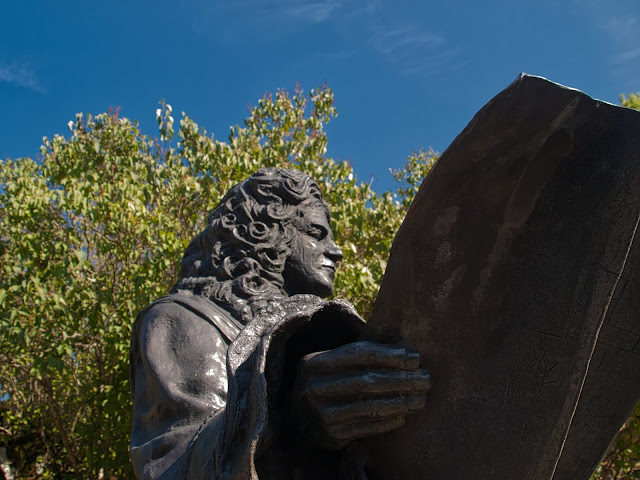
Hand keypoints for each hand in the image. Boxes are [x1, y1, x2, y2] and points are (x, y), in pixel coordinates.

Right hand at [290, 341, 430, 450]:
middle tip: (426, 379)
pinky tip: (404, 415)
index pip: (359, 354)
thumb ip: (360, 356)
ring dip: (401, 402)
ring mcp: (320, 414)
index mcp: (313, 363)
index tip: (415, 358)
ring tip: (421, 398)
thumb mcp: (332, 364)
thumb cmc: (327, 383)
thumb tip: (408, 352)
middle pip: (367, 381)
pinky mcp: (330, 435)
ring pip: (369, 406)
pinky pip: (367, 427)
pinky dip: (389, 421)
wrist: (298, 419)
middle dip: (402, 379)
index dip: (390, 355)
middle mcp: (313, 388)